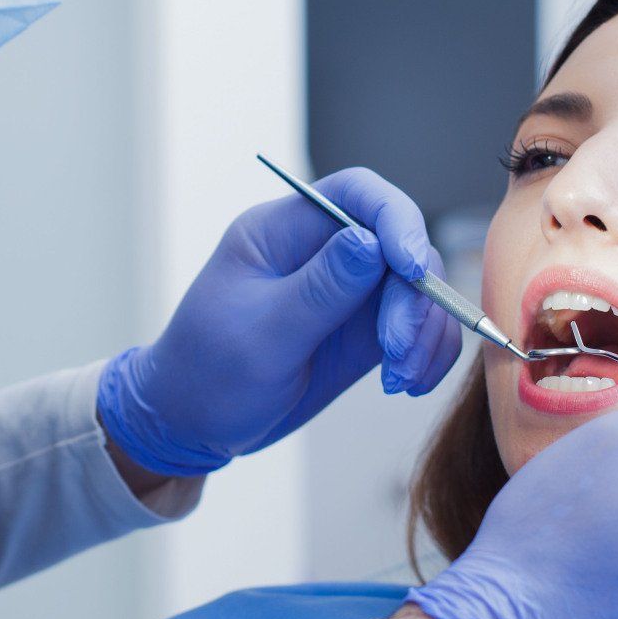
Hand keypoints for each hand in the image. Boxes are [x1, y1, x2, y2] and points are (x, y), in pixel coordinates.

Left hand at [96, 168, 462, 476]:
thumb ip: (319, 290)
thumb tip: (373, 241)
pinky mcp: (363, 328)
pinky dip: (425, 353)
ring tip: (400, 381)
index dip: (396, 220)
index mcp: (280, 231)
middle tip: (398, 353)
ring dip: (424, 333)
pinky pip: (416, 327)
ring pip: (417, 289)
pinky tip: (408, 385)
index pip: (356, 194)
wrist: (192, 424)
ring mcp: (347, 290)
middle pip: (399, 245)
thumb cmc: (206, 374)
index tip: (411, 270)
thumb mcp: (260, 336)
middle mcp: (320, 251)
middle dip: (412, 298)